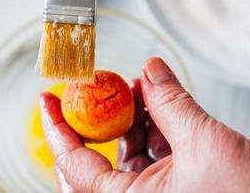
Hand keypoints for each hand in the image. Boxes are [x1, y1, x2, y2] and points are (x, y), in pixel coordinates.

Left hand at [40, 57, 249, 191]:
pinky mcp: (181, 189)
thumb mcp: (202, 140)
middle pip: (99, 161)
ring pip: (129, 155)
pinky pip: (154, 156)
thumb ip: (169, 101)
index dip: (58, 129)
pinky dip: (155, 128)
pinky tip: (160, 100)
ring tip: (140, 85)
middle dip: (100, 120)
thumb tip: (150, 68)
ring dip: (133, 118)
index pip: (76, 167)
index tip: (48, 100)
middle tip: (94, 90)